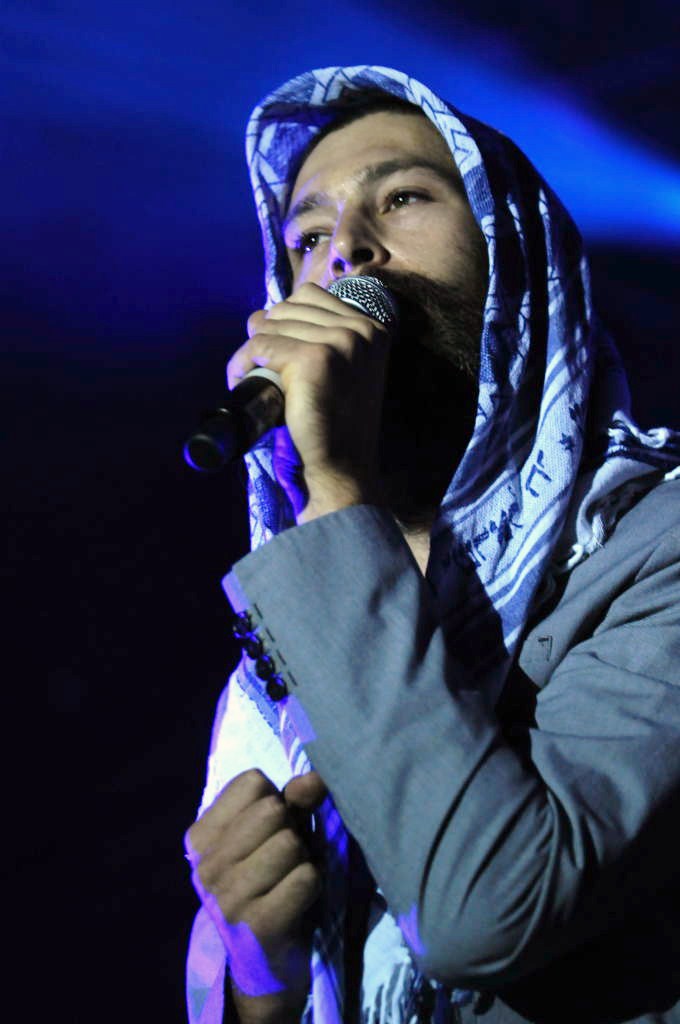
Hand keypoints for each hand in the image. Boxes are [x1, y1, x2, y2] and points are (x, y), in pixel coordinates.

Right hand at [185, 769, 326, 1021]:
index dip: (275, 800)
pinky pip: (305, 877)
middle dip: (292, 830)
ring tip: (290, 881)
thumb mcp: (279, 833)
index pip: (252, 782)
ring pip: (290, 843)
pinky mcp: (257, 926)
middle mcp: (205, 867)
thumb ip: (296, 800)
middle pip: (273, 810)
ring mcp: (227, 899)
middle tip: (285, 861)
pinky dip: (313, 884)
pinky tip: (298, 902)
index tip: (270, 832)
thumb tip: (314, 778)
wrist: (268, 962)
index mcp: (200, 838)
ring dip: (303, 859)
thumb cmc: (273, 883)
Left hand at [227, 282, 390, 521]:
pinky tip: (242, 382)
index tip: (276, 353)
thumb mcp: (345, 370)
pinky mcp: (314, 359)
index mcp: (373, 327)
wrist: (343, 467)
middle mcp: (361, 330)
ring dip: (250, 351)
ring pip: (270, 325)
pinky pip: (260, 346)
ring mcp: (340, 342)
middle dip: (265, 335)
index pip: (310, 295)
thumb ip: (324, 337)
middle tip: (259, 368)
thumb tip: (263, 313)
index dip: (283, 320)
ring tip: (251, 378)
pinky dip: (242, 364)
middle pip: (287, 307)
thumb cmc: (336, 423)